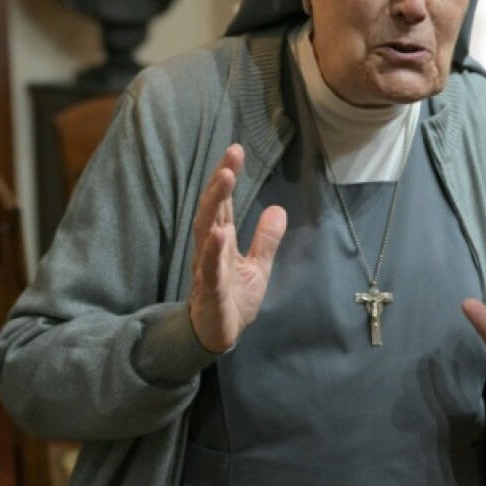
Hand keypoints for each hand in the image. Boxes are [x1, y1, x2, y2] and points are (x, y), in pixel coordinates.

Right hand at [188, 144, 287, 352]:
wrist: (221, 335)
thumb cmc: (234, 299)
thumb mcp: (258, 266)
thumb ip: (266, 239)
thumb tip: (278, 209)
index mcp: (222, 239)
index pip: (224, 203)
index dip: (228, 176)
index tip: (236, 150)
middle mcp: (210, 248)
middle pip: (213, 209)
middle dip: (221, 181)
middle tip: (231, 155)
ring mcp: (207, 267)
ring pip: (206, 231)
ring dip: (215, 205)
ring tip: (225, 179)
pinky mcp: (210, 290)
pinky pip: (210, 269)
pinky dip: (212, 251)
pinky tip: (217, 233)